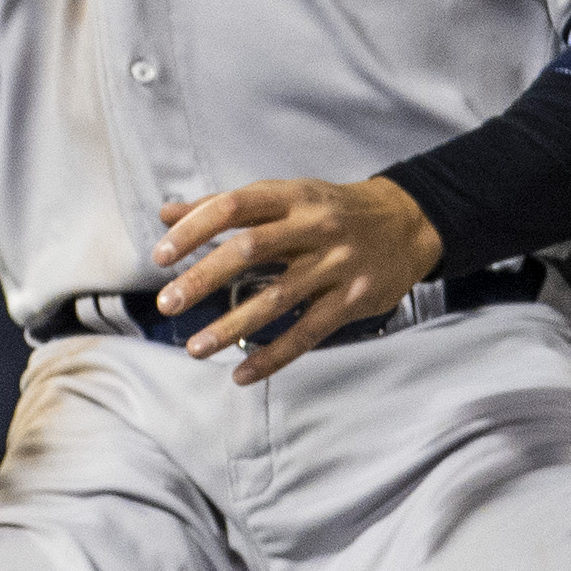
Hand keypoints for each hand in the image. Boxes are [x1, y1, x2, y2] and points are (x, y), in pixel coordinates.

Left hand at [149, 175, 443, 385]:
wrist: (410, 222)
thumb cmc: (331, 210)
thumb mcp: (286, 196)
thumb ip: (226, 206)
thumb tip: (166, 214)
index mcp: (291, 197)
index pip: (233, 206)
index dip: (194, 230)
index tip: (161, 257)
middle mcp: (314, 226)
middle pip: (250, 249)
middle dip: (203, 279)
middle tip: (167, 305)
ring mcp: (337, 263)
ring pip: (277, 298)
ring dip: (232, 326)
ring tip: (195, 349)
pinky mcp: (355, 298)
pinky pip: (308, 333)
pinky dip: (274, 357)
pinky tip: (242, 374)